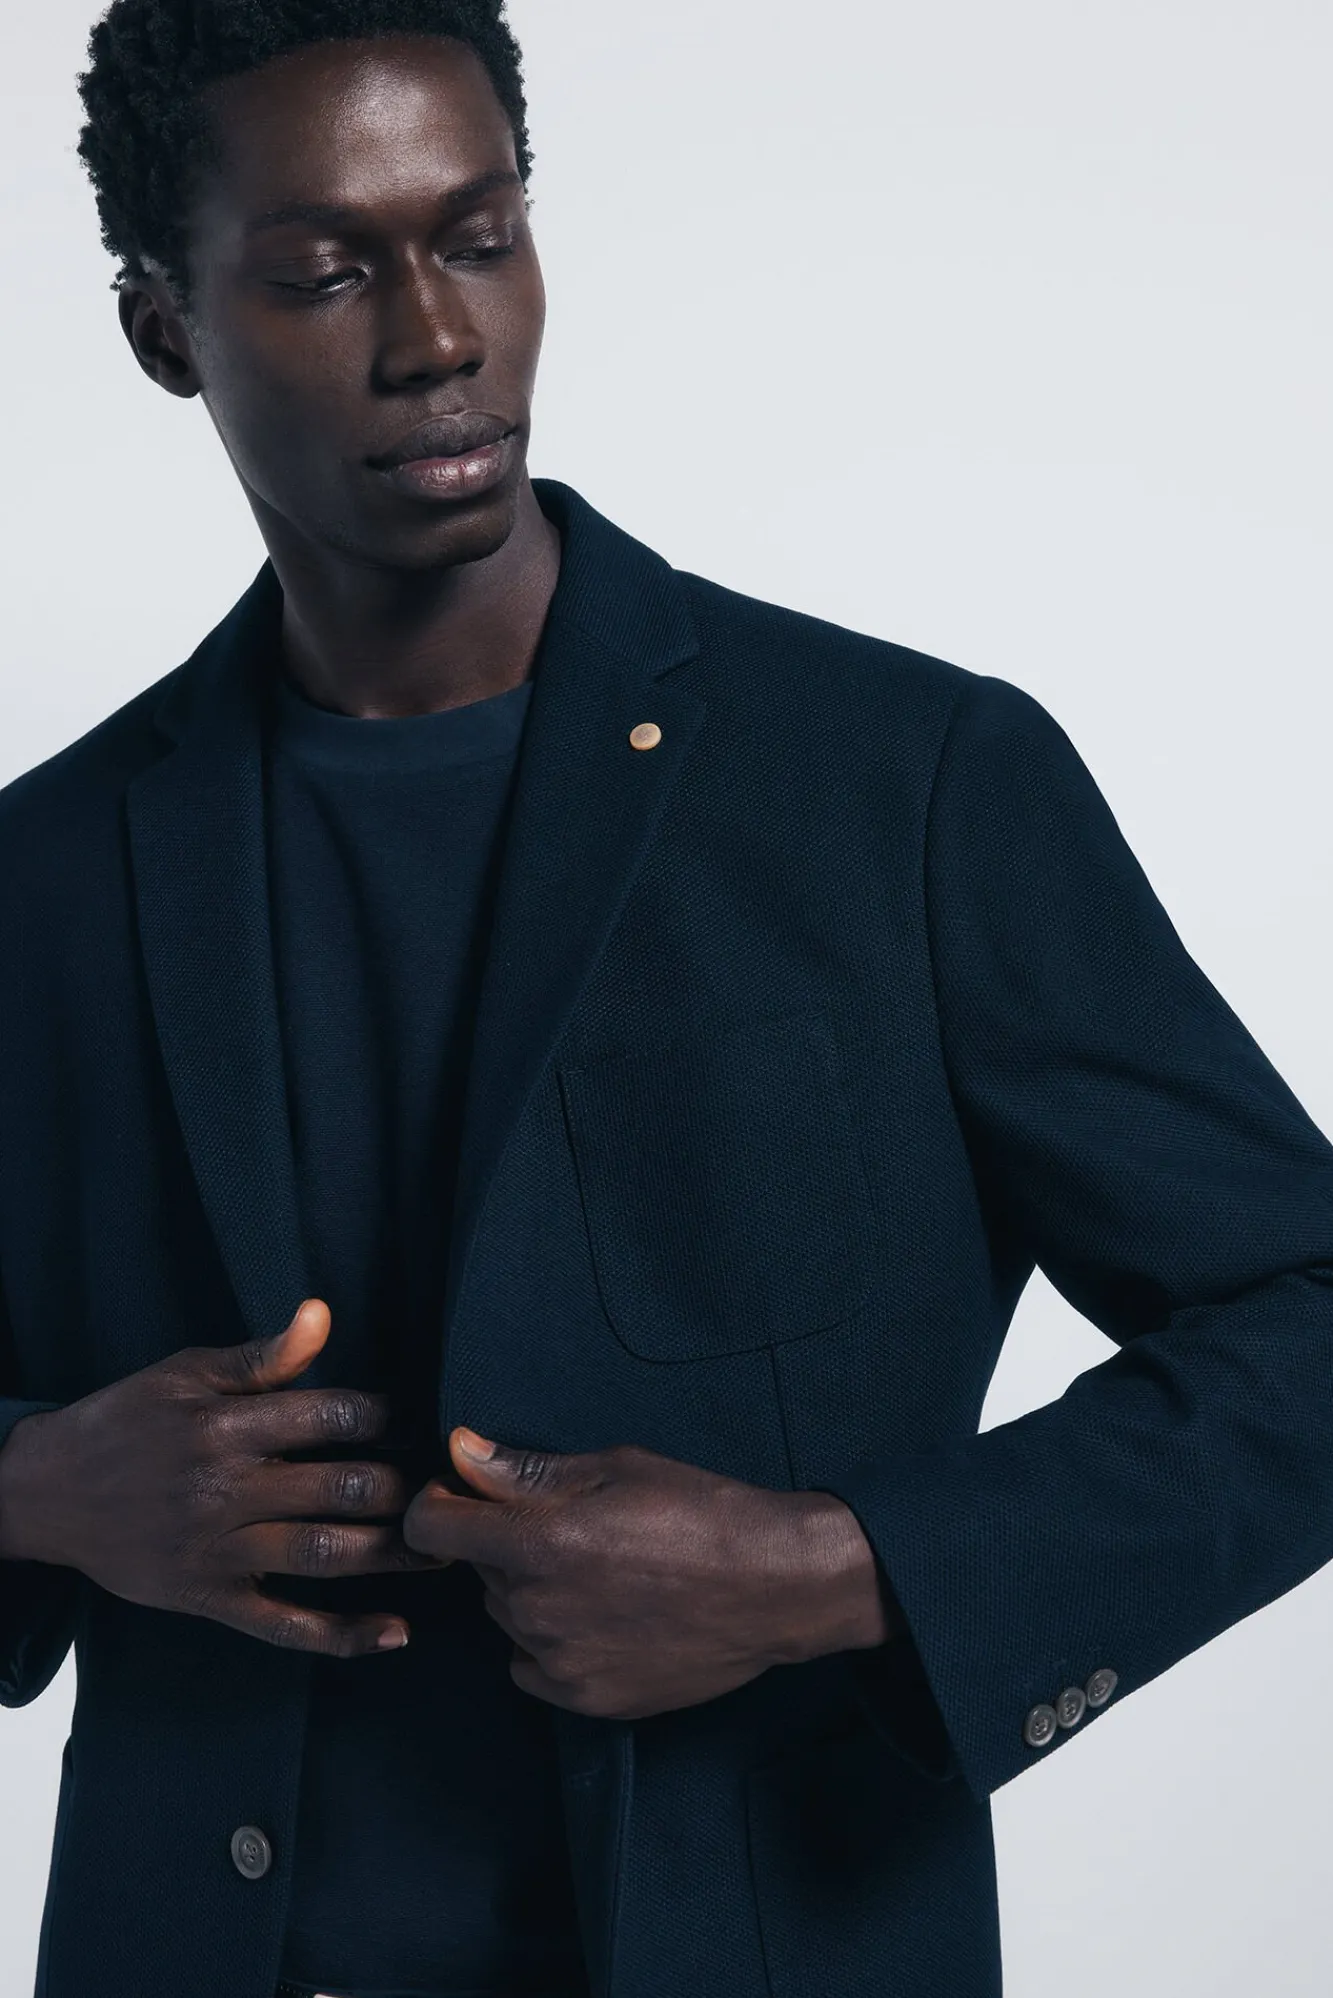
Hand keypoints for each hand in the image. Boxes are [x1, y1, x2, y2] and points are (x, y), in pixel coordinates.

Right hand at [0, 1300, 450, 1655]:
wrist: (47, 1492)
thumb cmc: (127, 1420)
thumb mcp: (186, 1373)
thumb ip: (262, 1356)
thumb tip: (323, 1314)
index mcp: (226, 1425)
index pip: (330, 1416)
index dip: (383, 1416)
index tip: (412, 1419)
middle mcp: (227, 1489)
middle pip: (340, 1487)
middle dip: (403, 1486)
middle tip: (442, 1486)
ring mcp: (219, 1551)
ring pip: (325, 1554)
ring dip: (395, 1553)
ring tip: (446, 1546)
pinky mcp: (210, 1600)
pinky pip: (285, 1625)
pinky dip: (344, 1636)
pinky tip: (397, 1632)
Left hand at [402, 1430, 891, 1720]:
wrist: (773, 1586)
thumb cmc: (699, 1510)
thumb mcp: (613, 1467)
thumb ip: (524, 1470)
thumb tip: (458, 1453)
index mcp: (535, 1542)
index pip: (430, 1527)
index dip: (440, 1504)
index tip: (466, 1497)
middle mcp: (534, 1607)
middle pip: (477, 1570)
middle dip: (504, 1544)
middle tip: (571, 1528)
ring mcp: (558, 1661)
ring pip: (508, 1616)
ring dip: (531, 1592)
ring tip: (602, 1572)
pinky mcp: (585, 1699)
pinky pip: (532, 1665)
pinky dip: (551, 1642)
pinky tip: (603, 1618)